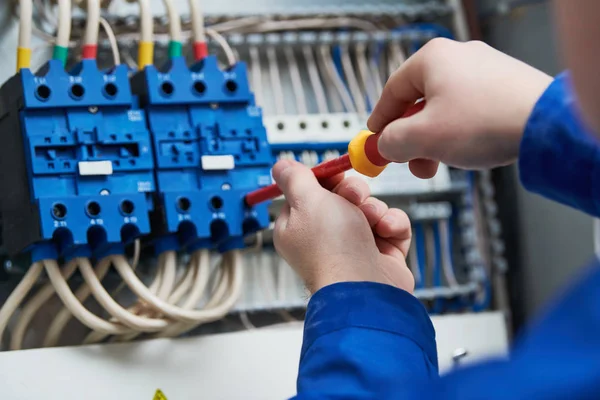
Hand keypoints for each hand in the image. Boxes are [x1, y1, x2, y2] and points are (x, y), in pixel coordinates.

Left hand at [272, 160, 413, 293]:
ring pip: (370, 208)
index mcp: (299, 227)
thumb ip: (294, 178)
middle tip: (353, 198)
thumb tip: (281, 166)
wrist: (365, 287)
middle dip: (353, 192)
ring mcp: (355, 247)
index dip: (324, 179)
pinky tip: (386, 231)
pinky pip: (391, 225)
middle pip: (343, 197)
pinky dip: (392, 224)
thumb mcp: (306, 200)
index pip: (309, 193)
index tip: (334, 174)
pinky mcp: (382, 254)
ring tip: (371, 221)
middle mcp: (325, 238)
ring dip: (373, 208)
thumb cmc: (331, 246)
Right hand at [368, 38, 552, 177]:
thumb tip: (385, 146)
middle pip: (418, 102)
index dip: (379, 120)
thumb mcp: (422, 138)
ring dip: (434, 140)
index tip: (375, 141)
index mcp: (431, 59)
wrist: (544, 124)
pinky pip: (469, 110)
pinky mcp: (504, 85)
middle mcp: (457, 57)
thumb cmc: (483, 122)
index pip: (392, 91)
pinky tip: (467, 151)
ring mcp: (484, 69)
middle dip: (411, 139)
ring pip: (444, 109)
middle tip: (410, 163)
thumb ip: (392, 142)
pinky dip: (459, 132)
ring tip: (441, 164)